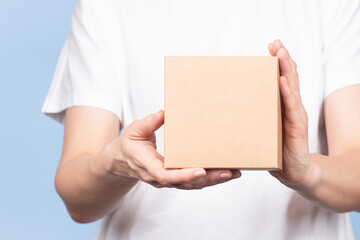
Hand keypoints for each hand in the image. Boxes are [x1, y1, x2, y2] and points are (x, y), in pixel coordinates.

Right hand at [106, 110, 240, 189]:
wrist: (123, 161)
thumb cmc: (129, 145)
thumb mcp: (134, 131)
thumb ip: (148, 123)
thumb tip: (162, 114)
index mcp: (147, 164)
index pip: (165, 175)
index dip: (183, 174)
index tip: (200, 171)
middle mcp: (158, 177)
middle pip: (184, 182)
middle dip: (208, 179)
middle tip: (228, 172)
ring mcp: (167, 180)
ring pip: (191, 184)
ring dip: (213, 180)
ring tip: (233, 173)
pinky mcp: (174, 179)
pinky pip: (192, 182)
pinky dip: (208, 179)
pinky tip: (224, 174)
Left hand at [268, 39, 318, 190]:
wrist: (294, 172)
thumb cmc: (276, 150)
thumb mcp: (263, 128)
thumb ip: (254, 116)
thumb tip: (228, 108)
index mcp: (283, 105)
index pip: (282, 79)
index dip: (278, 62)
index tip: (271, 45)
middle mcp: (291, 107)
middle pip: (289, 78)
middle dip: (283, 59)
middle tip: (276, 42)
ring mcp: (296, 116)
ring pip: (292, 88)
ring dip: (286, 69)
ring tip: (281, 53)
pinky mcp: (296, 128)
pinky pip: (292, 109)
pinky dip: (288, 94)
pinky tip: (282, 82)